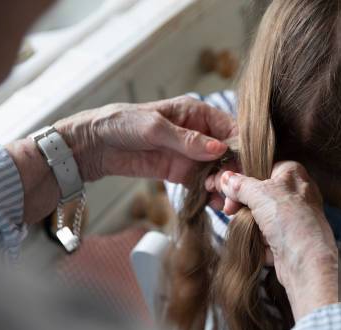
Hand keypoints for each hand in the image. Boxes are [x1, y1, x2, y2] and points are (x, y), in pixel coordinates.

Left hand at [7, 96, 236, 223]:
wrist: (94, 145)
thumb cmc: (122, 123)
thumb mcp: (155, 128)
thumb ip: (187, 140)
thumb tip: (219, 150)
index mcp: (197, 113)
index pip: (230, 129)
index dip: (241, 147)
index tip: (246, 166)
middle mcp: (199, 134)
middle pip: (227, 153)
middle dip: (234, 171)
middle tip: (235, 189)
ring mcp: (191, 155)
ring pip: (217, 171)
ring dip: (224, 186)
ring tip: (226, 201)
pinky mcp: (181, 173)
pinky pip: (202, 184)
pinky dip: (210, 194)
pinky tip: (216, 205)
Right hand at [214, 162, 339, 319]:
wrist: (306, 262)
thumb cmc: (290, 220)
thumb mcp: (260, 194)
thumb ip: (240, 185)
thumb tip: (226, 179)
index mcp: (293, 174)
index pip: (261, 167)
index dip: (241, 177)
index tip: (224, 186)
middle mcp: (296, 193)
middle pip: (259, 193)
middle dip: (242, 203)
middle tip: (229, 210)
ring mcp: (293, 218)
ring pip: (260, 216)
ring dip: (250, 223)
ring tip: (249, 229)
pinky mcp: (288, 239)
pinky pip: (266, 235)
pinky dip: (260, 240)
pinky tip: (261, 244)